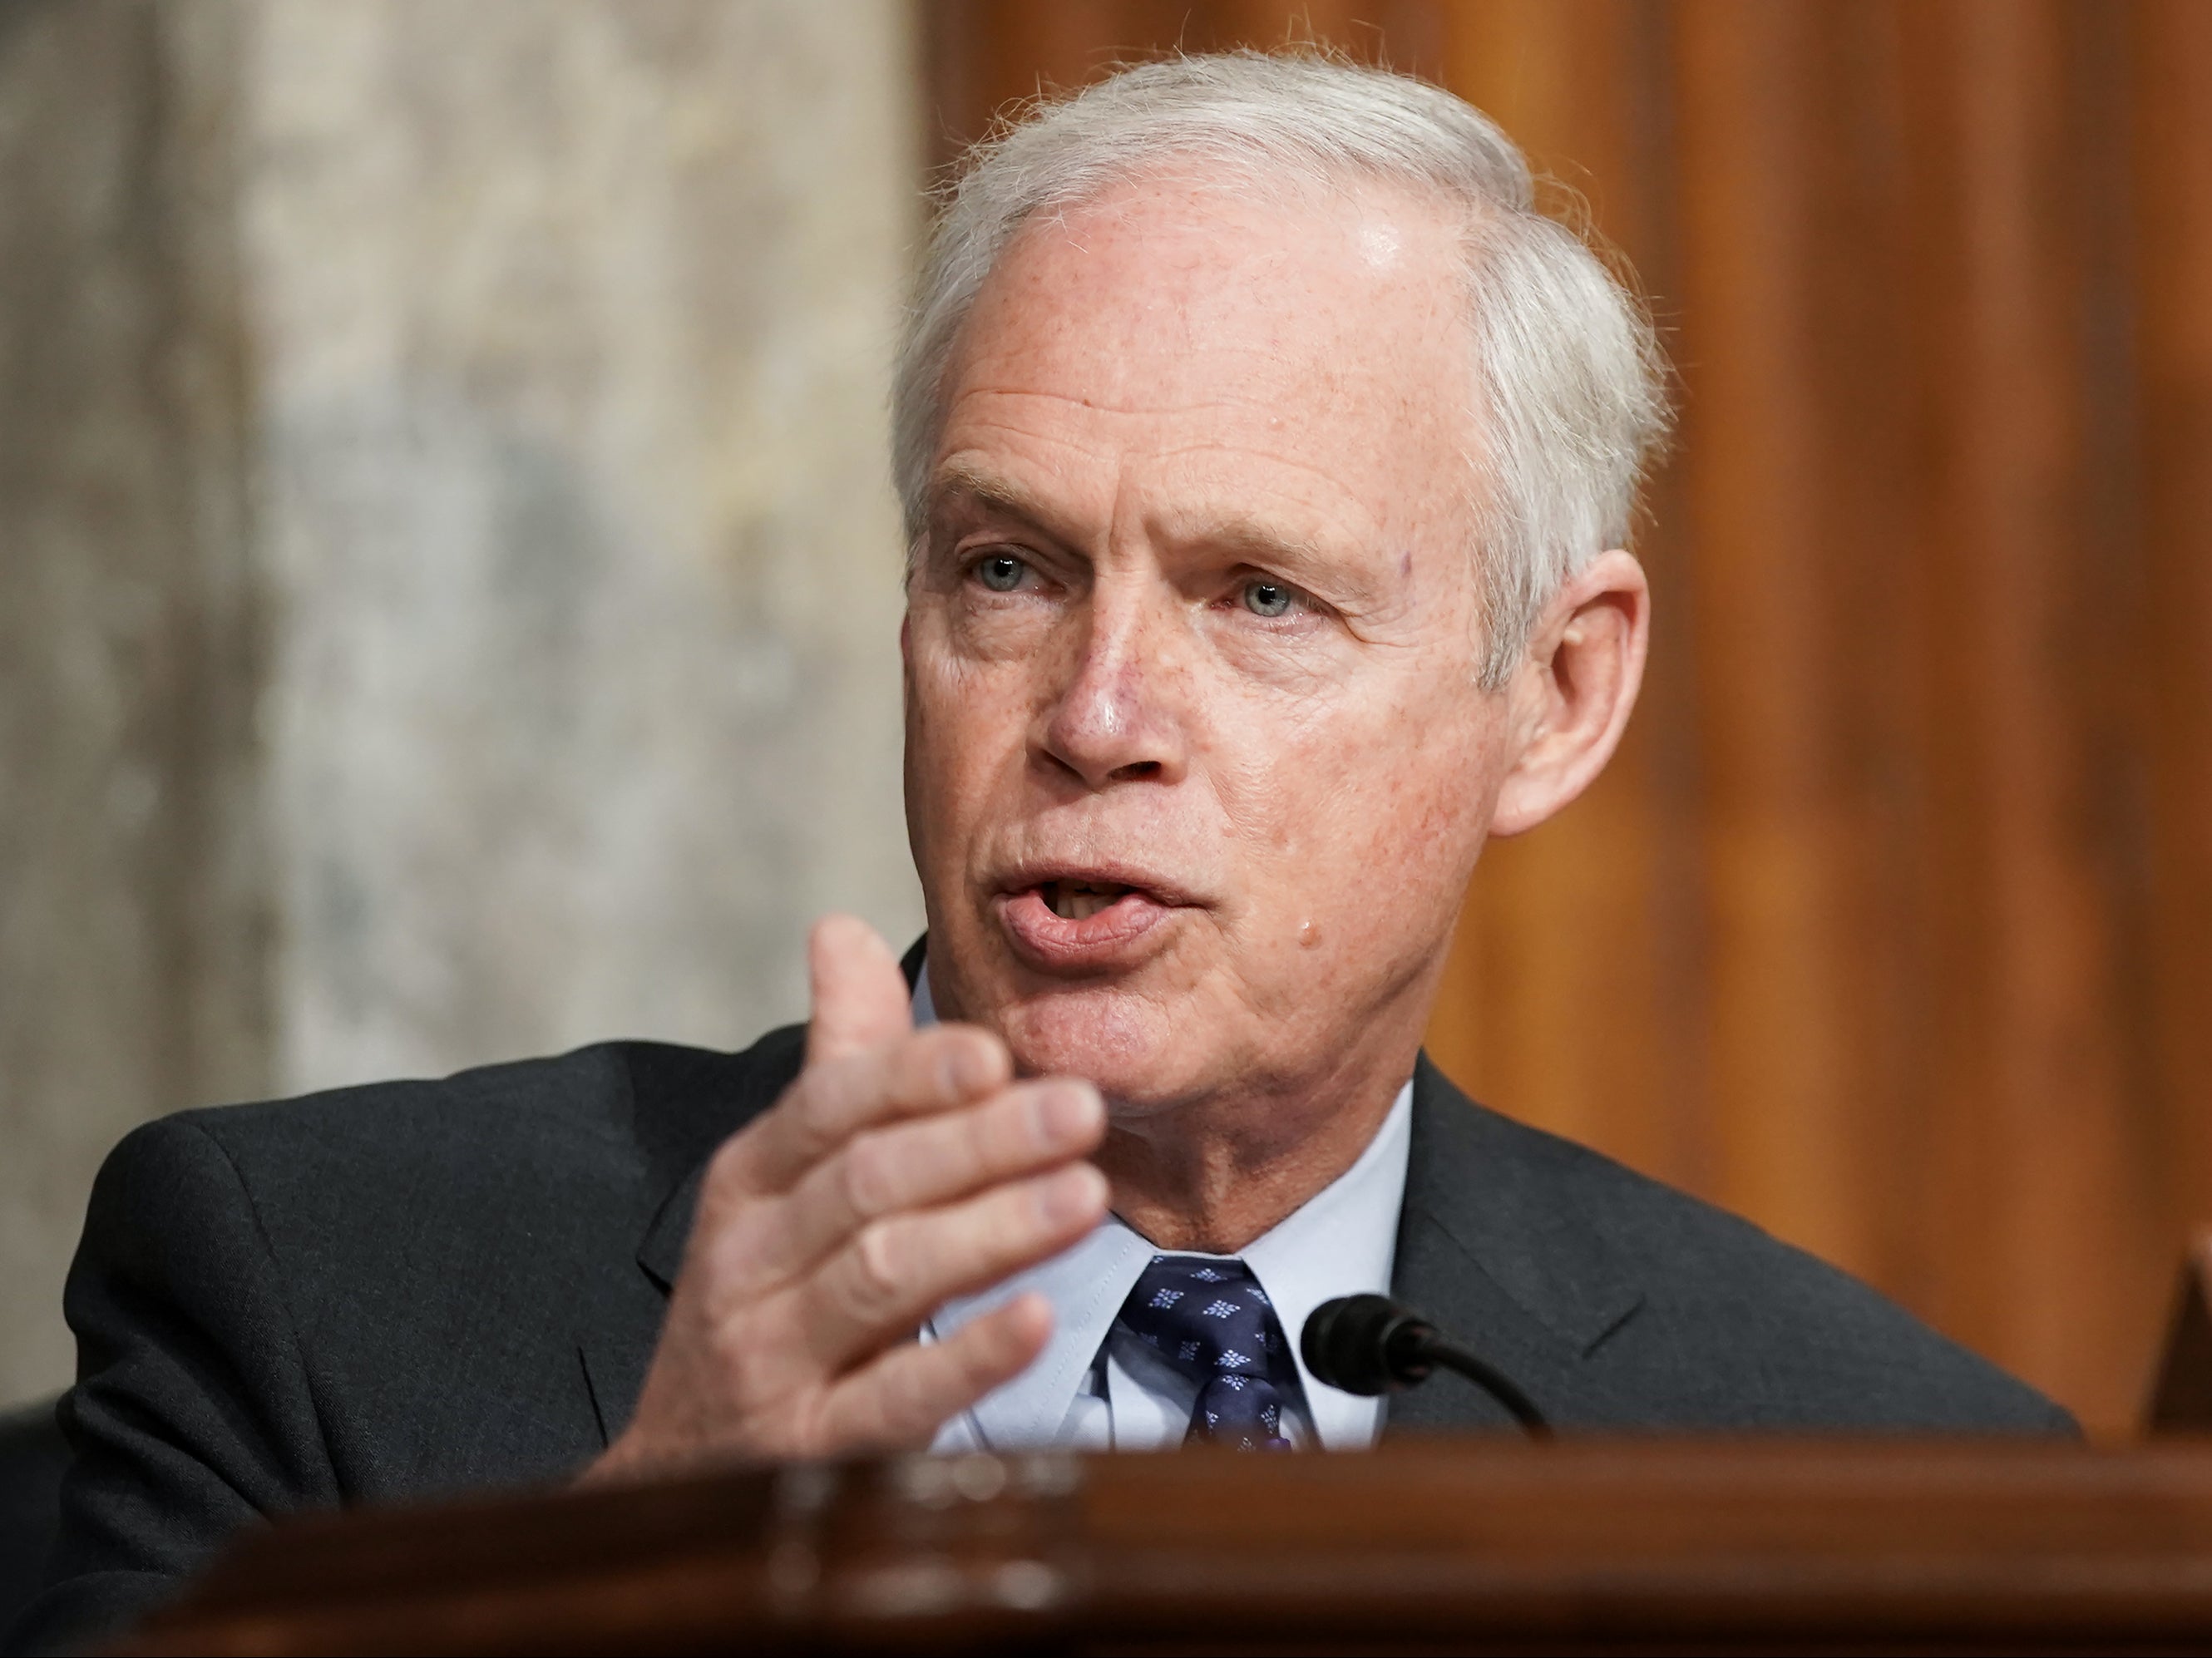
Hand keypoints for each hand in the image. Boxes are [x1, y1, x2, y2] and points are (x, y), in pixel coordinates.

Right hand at [582, 916, 1107, 1480]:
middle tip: (1080, 1109)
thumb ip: (834, 1064)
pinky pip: (890, 1402)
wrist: (674, 1478)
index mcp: (750, 1184)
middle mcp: (750, 1264)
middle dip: (978, 1142)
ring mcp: (772, 1362)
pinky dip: (963, 1358)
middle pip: (868, 1185)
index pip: (827, 1109)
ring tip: (1083, 1195)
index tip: (996, 1051)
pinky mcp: (807, 1453)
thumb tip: (842, 928)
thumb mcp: (779, 1186)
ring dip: (988, 1231)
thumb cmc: (763, 1304)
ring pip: (881, 1278)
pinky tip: (1036, 1321)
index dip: (912, 1078)